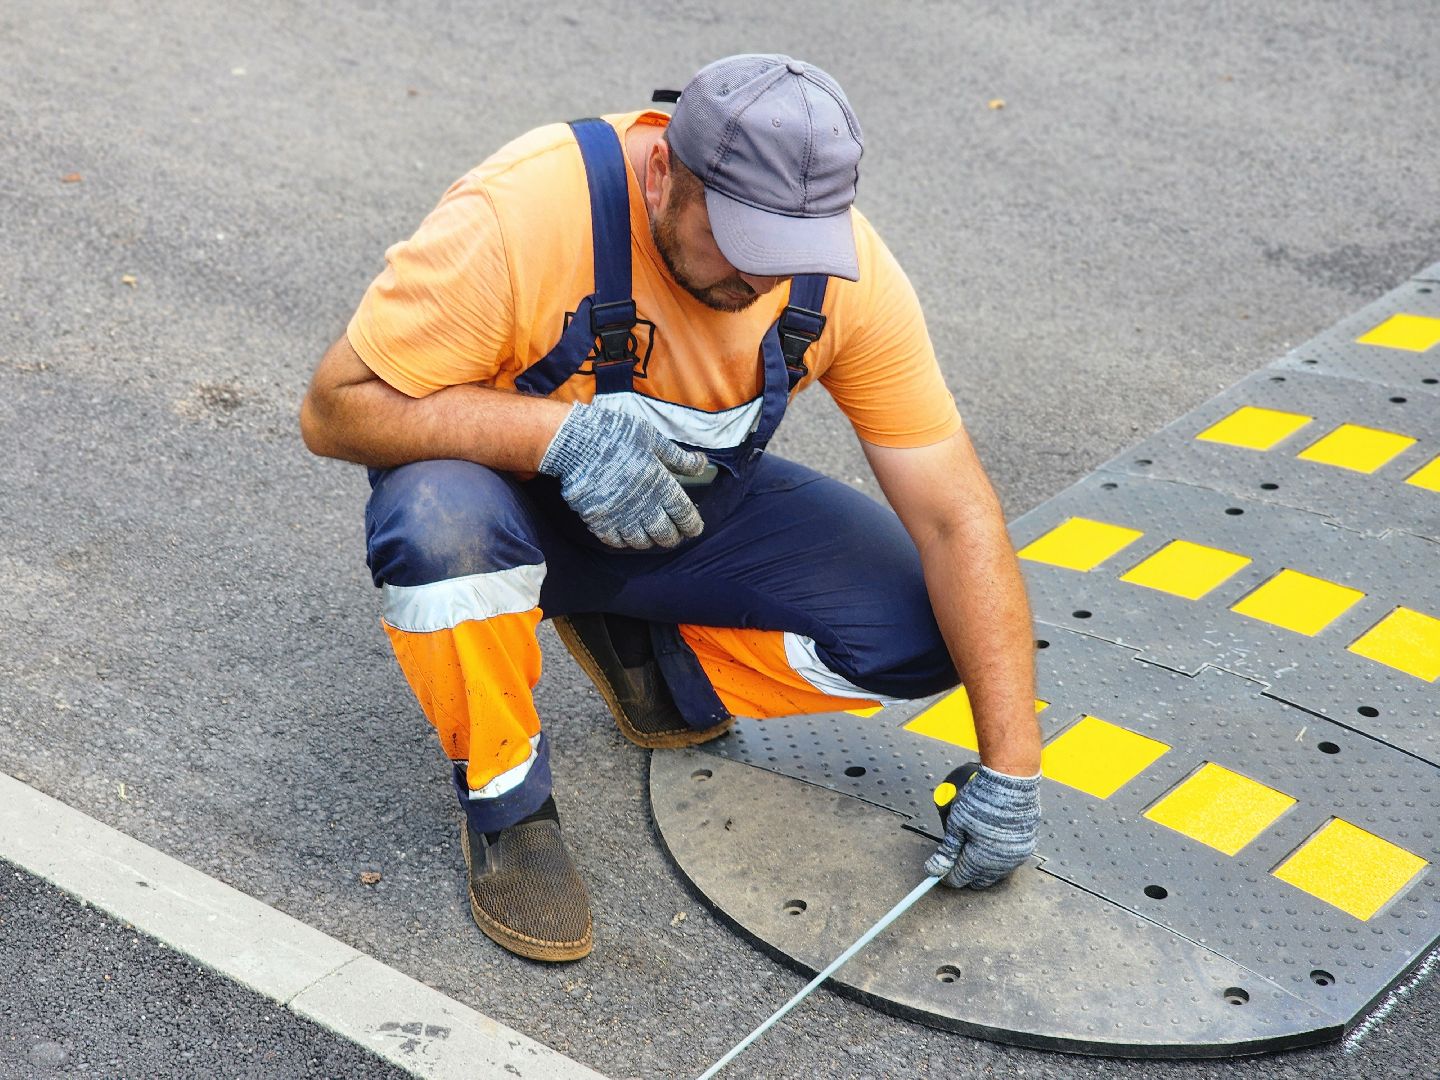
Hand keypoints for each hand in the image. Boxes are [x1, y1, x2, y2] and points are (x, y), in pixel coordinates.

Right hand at [539, 403, 708, 548]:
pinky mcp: (597, 519)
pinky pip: (615, 541)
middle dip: (673, 537)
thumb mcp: (652, 438)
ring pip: (640, 542)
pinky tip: (626, 533)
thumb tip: (702, 464)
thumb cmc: (616, 435)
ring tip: (651, 534)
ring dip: (649, 540)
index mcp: (660, 485)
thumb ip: (678, 457)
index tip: (694, 529)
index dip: (692, 525)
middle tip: (674, 534)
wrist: (575, 441)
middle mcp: (642, 506)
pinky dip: (623, 540)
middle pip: (664, 534)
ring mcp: (619, 516)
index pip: (684, 515)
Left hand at [925, 766, 1039, 887]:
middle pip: (979, 880)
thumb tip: (933, 870)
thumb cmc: (982, 798)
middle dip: (965, 872)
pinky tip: (990, 842)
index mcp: (980, 860)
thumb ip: (947, 850)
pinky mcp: (1027, 845)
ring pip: (995, 873)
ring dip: (982, 866)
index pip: (959, 878)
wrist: (1012, 780)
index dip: (946, 874)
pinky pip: (1009, 861)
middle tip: (955, 856)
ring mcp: (1016, 856)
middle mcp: (1001, 864)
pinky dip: (997, 857)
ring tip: (972, 846)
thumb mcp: (956, 822)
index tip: (939, 866)